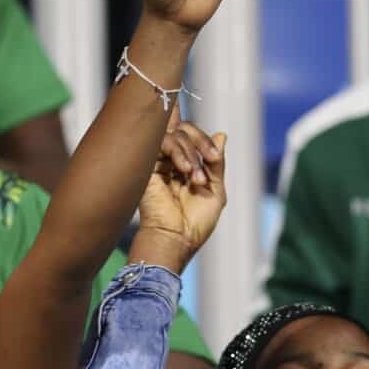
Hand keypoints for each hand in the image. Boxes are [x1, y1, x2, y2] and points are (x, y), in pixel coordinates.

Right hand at [133, 114, 226, 264]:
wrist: (176, 239)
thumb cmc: (195, 223)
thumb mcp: (215, 189)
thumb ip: (216, 163)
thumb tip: (221, 135)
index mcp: (184, 168)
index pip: (189, 137)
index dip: (200, 136)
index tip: (215, 157)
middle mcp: (169, 162)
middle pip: (184, 129)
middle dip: (202, 141)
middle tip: (212, 159)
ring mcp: (157, 162)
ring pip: (176, 134)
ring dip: (193, 152)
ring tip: (197, 179)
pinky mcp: (146, 164)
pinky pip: (163, 141)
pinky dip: (179, 152)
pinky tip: (186, 171)